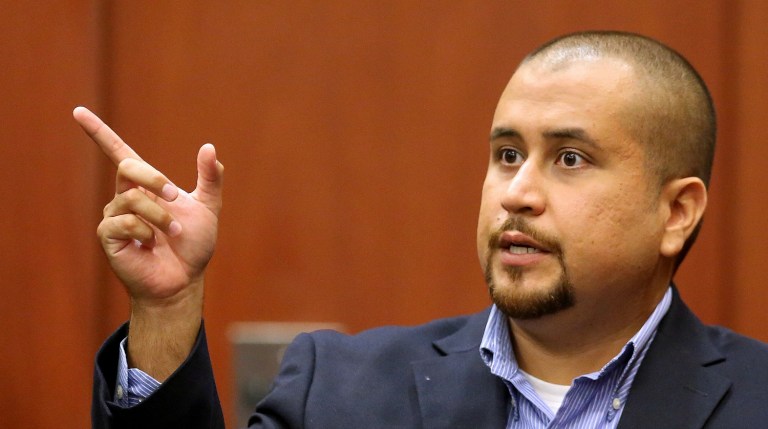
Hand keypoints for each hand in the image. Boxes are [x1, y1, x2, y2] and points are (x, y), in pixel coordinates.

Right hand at [74, 106, 223, 378]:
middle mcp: (126, 197)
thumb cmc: (193, 247)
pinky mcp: (109, 237)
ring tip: (173, 232)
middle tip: (176, 197)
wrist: (184, 280)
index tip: (79, 112)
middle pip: (128, 166)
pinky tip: (151, 244)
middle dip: (155, 179)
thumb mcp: (208, 209)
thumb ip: (210, 178)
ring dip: (160, 214)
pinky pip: (124, 221)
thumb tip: (209, 147)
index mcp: (146, 186)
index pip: (119, 152)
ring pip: (132, 197)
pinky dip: (145, 230)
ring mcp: (116, 217)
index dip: (99, 132)